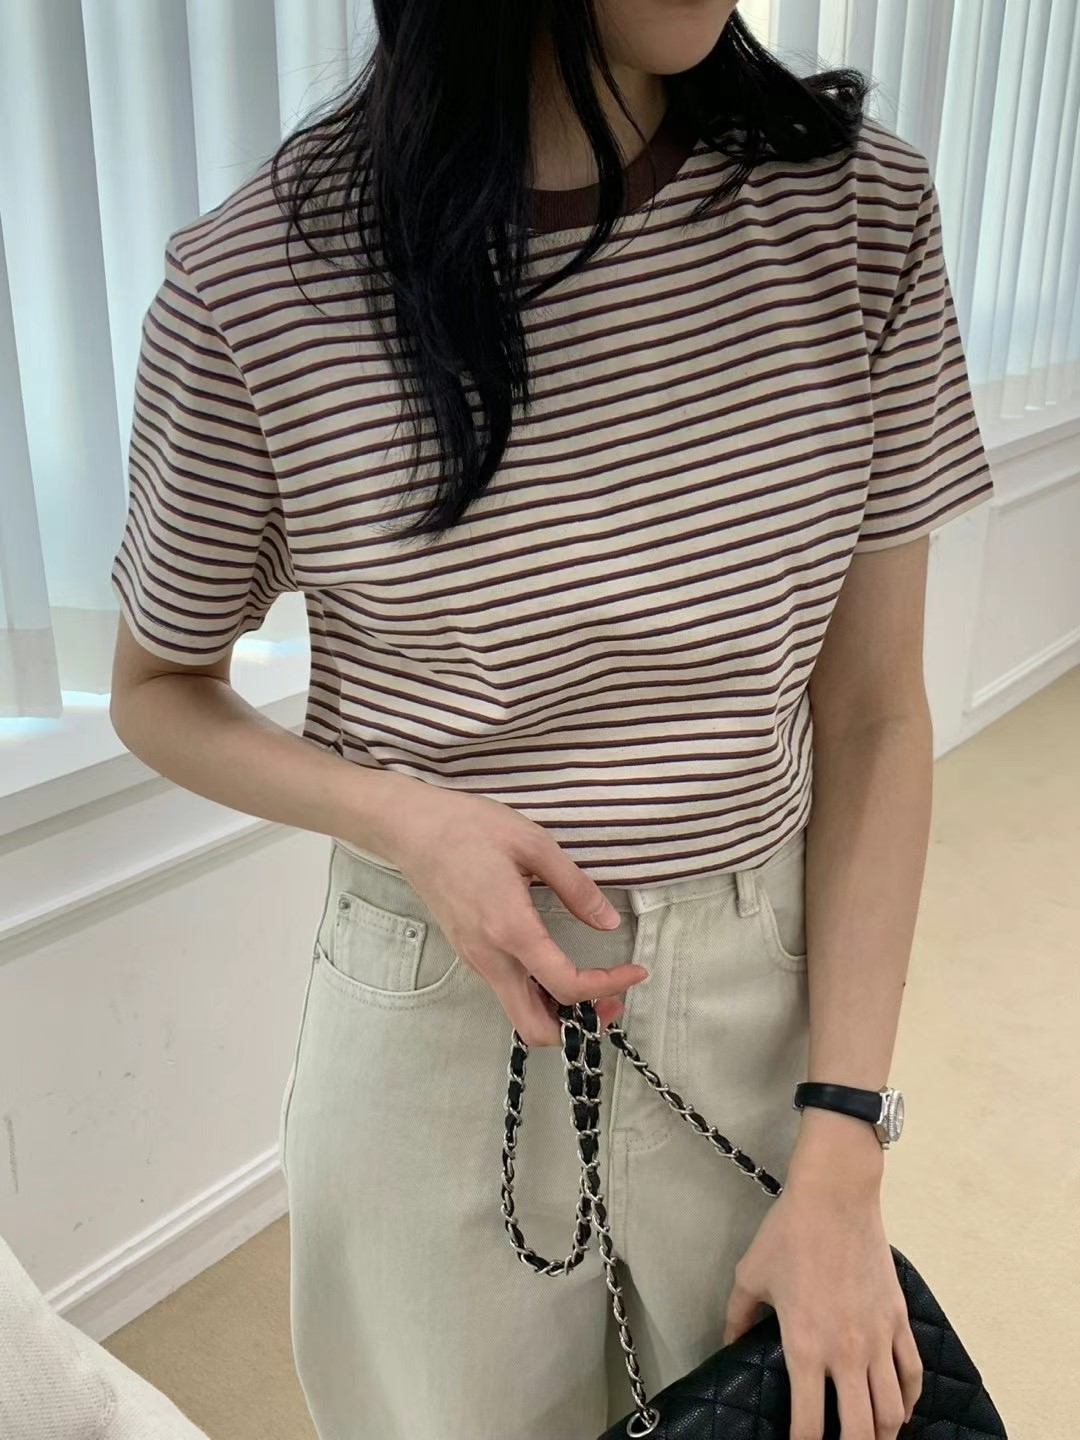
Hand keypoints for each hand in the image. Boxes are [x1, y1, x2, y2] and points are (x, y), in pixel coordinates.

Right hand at [364, 774, 647, 1044]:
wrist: (412, 829)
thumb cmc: (470, 828)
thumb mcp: (534, 844)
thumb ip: (575, 887)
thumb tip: (609, 922)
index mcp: (511, 929)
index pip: (566, 985)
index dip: (608, 986)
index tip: (636, 971)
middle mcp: (490, 957)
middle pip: (535, 1027)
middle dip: (578, 1025)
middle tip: (610, 996)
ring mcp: (475, 959)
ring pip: (520, 1013)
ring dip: (559, 1012)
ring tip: (591, 983)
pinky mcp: (468, 953)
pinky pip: (507, 991)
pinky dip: (539, 995)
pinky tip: (556, 967)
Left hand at [722, 1147, 922, 1439]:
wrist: (835, 1195)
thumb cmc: (789, 1233)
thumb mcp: (750, 1275)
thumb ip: (738, 1316)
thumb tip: (727, 1344)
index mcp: (805, 1348)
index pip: (808, 1425)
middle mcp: (847, 1354)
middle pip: (860, 1432)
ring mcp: (879, 1339)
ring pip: (892, 1412)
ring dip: (881, 1433)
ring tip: (868, 1436)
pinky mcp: (899, 1320)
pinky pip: (913, 1375)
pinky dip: (908, 1401)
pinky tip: (898, 1409)